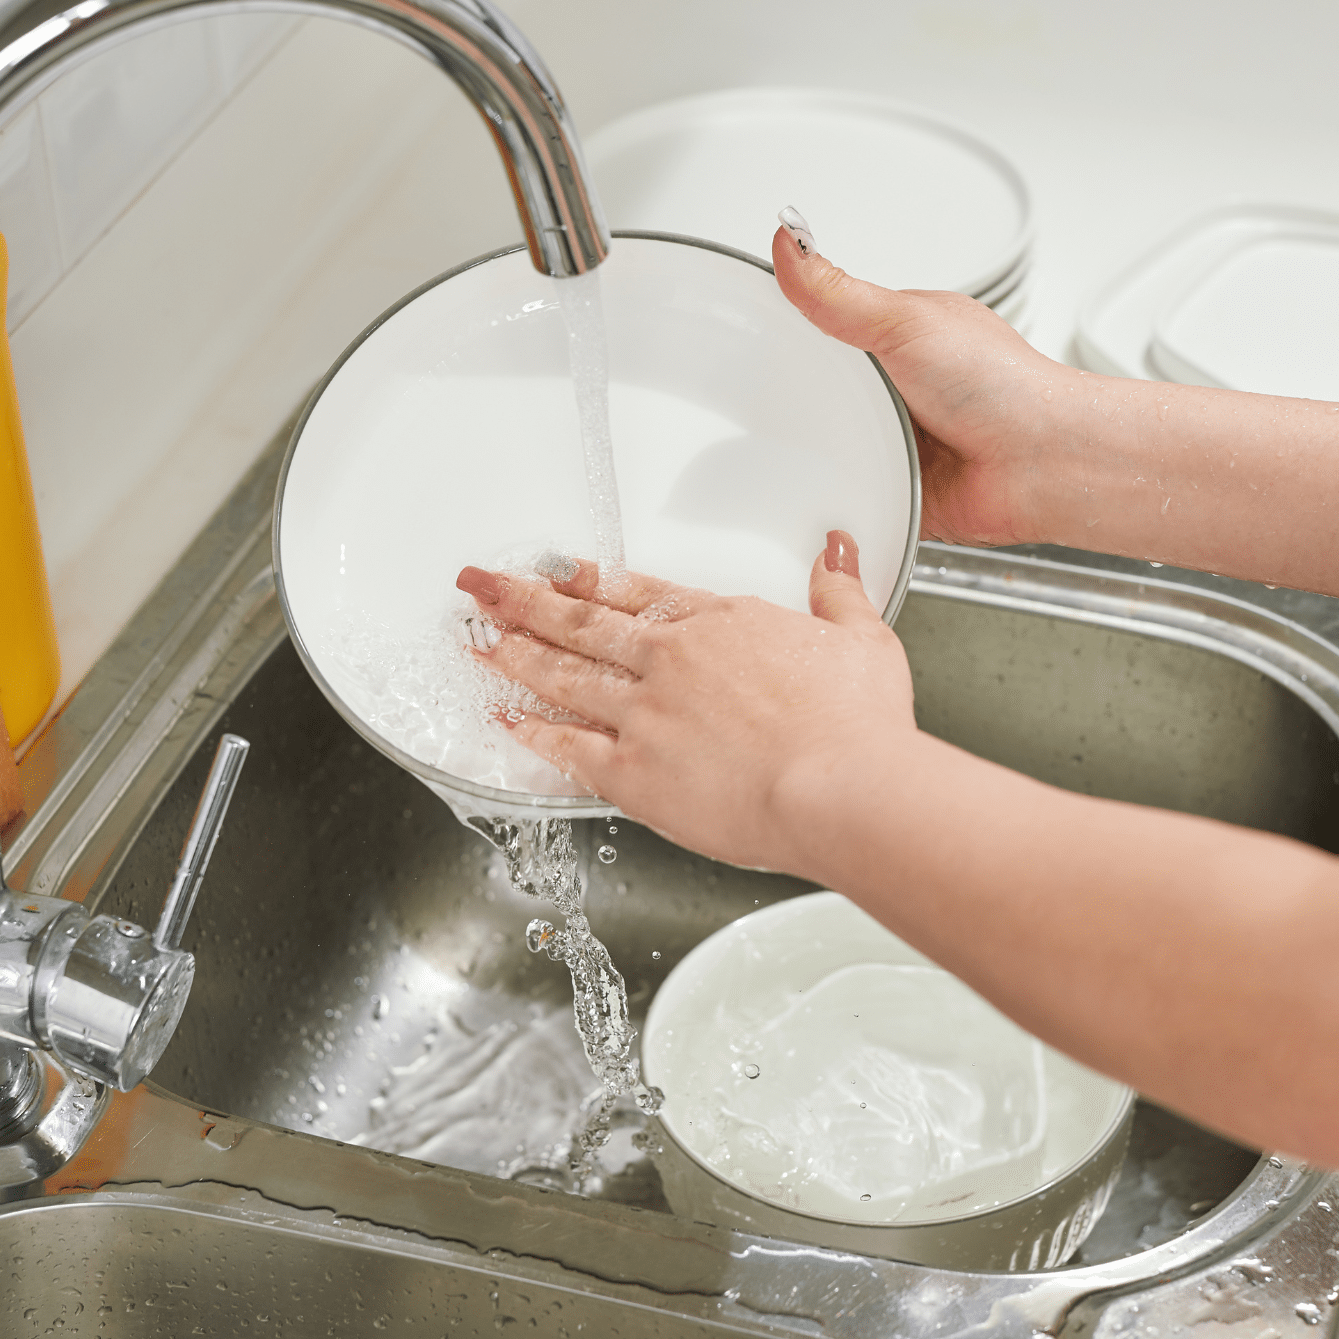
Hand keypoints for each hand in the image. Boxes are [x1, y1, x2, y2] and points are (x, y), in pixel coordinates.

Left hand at [456, 532, 917, 878]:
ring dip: (513, 654)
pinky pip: (567, 747)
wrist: (840, 787)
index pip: (636, 591)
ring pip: (563, 675)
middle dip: (521, 600)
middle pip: (580, 621)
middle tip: (480, 586)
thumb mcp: (862, 638)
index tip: (554, 569)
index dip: (588, 578)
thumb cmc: (856, 725)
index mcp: (720, 623)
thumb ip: (839, 590)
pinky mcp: (634, 772)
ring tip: (477, 640)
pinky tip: (504, 719)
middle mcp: (671, 661)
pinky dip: (531, 731)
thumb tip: (837, 552)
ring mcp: (645, 714)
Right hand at [775, 221, 1086, 547]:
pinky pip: (848, 489)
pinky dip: (837, 489)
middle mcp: (901, 386)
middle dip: (798, 393)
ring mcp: (899, 438)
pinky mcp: (898, 487)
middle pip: (822, 385)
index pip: (828, 323)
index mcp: (904, 335)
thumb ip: (837, 291)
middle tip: (760, 395)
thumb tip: (790, 240)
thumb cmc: (1002, 387)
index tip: (742, 326)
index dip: (789, 326)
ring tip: (791, 442)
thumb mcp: (906, 321)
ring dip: (817, 446)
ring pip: (830, 440)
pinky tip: (824, 484)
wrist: (1041, 466)